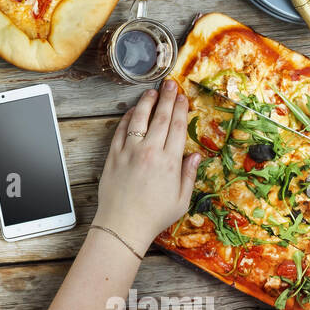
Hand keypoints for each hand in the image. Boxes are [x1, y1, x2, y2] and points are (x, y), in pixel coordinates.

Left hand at [92, 79, 200, 254]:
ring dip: (146, 103)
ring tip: (151, 92)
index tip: (183, 98)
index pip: (177, 128)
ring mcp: (129, 152)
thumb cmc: (154, 216)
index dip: (181, 110)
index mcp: (169, 162)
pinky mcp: (113, 156)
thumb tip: (195, 156)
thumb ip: (189, 175)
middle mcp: (149, 152)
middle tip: (170, 84)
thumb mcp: (182, 200)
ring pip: (138, 120)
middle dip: (167, 99)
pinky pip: (120, 131)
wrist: (123, 225)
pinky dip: (127, 119)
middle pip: (160, 118)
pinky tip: (132, 111)